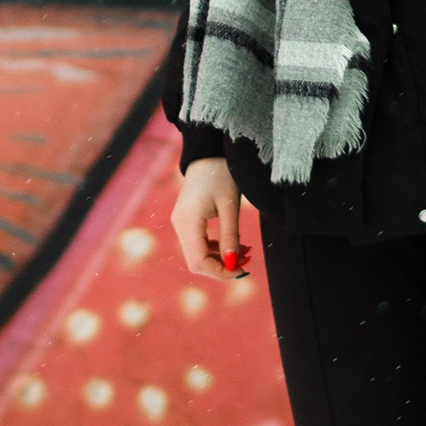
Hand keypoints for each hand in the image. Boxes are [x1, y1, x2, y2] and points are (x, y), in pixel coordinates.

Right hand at [171, 155, 247, 279]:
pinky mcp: (185, 220)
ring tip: (244, 252)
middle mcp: (179, 224)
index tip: (243, 270)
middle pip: (196, 262)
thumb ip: (230, 236)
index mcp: (188, 221)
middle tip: (246, 263)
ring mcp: (180, 222)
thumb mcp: (230, 206)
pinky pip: (197, 244)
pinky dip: (214, 250)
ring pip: (196, 255)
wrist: (207, 152)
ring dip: (219, 259)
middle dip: (221, 268)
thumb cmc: (221, 174)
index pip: (200, 262)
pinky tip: (232, 244)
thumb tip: (233, 265)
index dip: (221, 272)